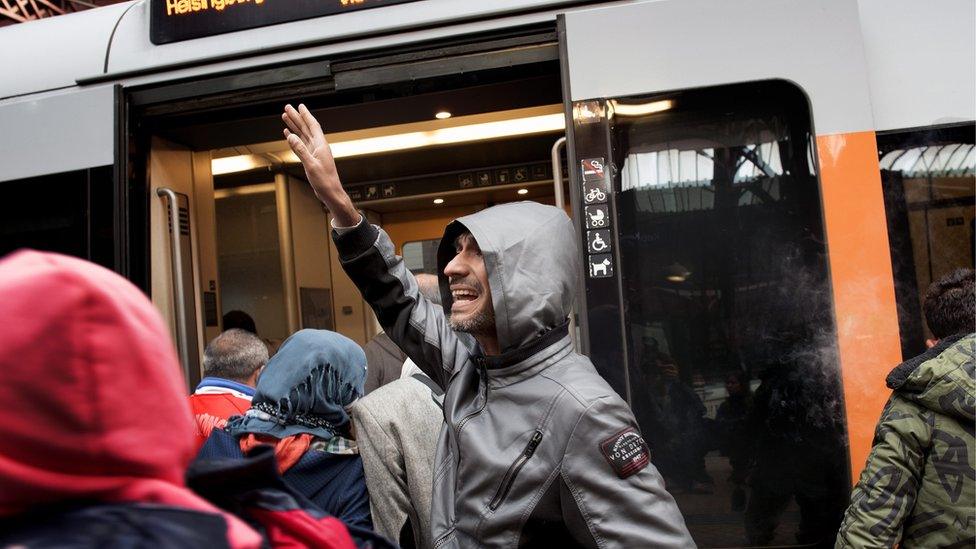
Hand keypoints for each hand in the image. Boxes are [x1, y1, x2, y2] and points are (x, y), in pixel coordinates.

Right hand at [282, 103, 358, 225]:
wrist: (331, 193)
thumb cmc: (325, 181)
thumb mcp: (311, 165)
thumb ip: (301, 150)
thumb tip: (291, 136)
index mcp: (321, 146)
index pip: (313, 126)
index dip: (306, 115)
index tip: (299, 106)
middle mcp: (318, 147)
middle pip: (306, 128)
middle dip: (297, 117)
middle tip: (287, 108)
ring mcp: (315, 152)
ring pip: (303, 135)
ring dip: (295, 126)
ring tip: (286, 118)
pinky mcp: (312, 159)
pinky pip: (302, 145)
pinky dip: (295, 139)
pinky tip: (289, 135)